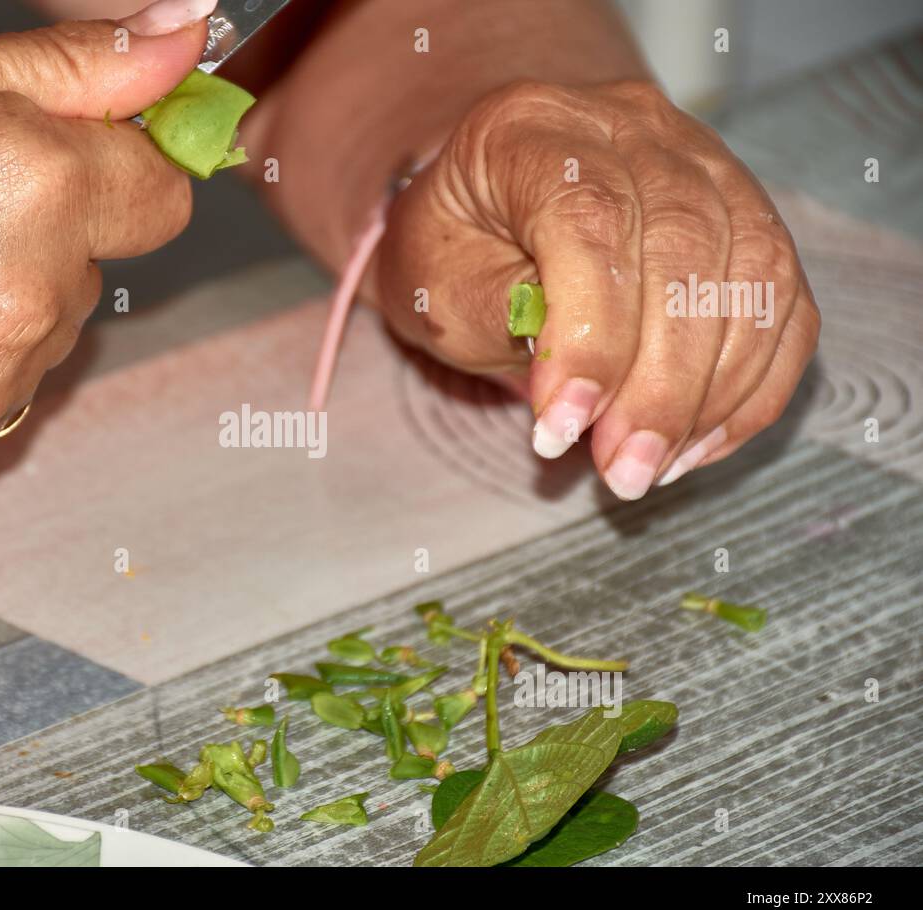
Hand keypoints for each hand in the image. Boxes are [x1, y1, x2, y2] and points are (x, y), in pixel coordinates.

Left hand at [377, 80, 819, 498]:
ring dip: (710, 394)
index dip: (589, 337)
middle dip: (659, 384)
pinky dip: (752, 386)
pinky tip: (696, 443)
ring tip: (650, 469)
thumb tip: (584, 387)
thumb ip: (504, 315)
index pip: (590, 220)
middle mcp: (632, 125)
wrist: (484, 210)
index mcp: (534, 128)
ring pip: (753, 275)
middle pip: (686, 247)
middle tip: (621, 472)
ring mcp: (704, 162)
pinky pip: (784, 303)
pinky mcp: (748, 214)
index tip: (561, 430)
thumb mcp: (438, 286)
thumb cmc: (450, 252)